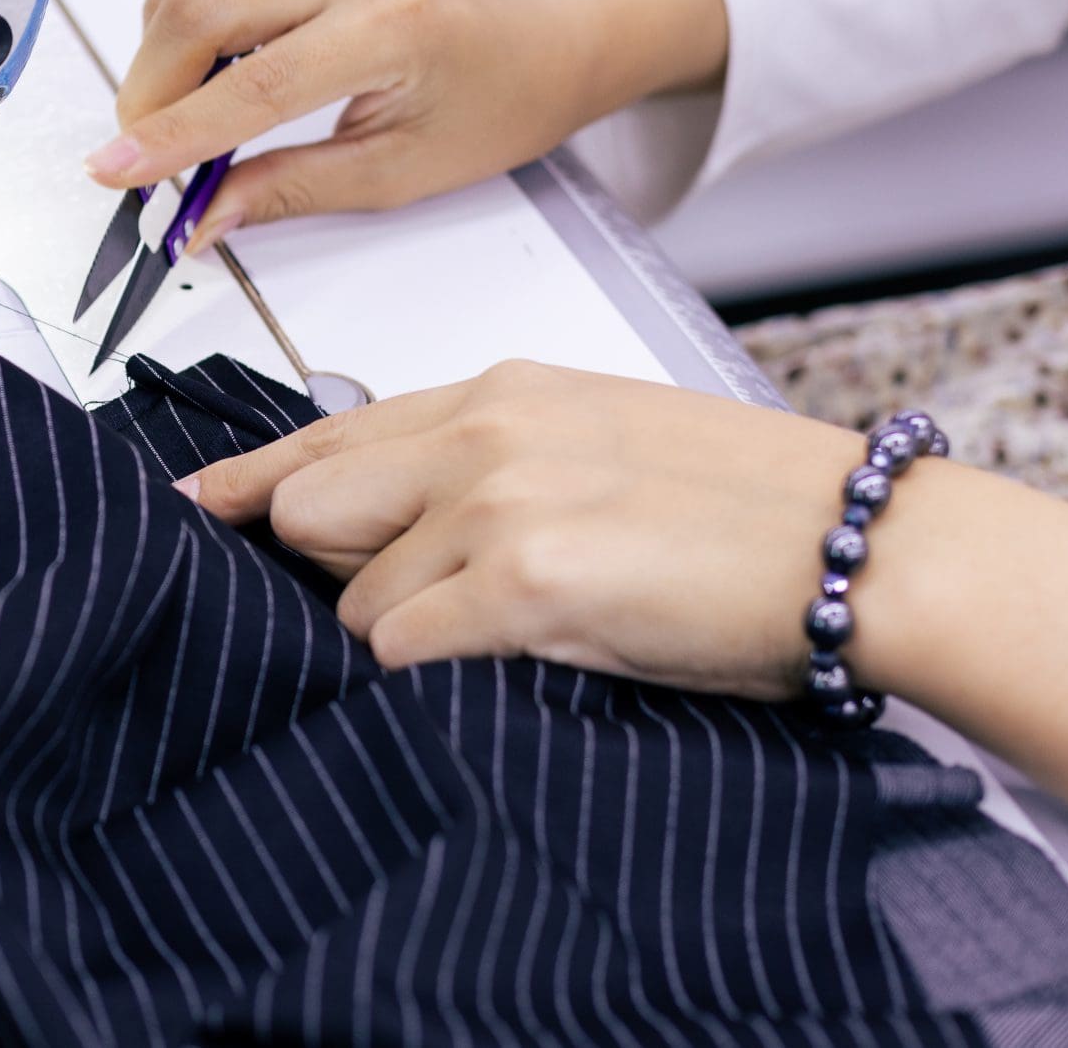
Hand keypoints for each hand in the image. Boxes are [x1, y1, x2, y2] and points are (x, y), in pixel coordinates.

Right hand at [82, 0, 727, 240]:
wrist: (544, 28)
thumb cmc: (500, 94)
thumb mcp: (403, 170)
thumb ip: (292, 189)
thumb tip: (203, 216)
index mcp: (389, 24)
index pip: (251, 86)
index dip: (172, 135)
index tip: (118, 171)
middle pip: (194, 13)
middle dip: (148, 94)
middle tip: (148, 157)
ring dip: (159, 52)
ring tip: (188, 109)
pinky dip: (179, 10)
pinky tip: (208, 58)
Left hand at [178, 361, 866, 700]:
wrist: (867, 545)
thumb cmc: (753, 505)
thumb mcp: (601, 436)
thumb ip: (487, 458)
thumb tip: (392, 511)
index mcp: (503, 391)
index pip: (331, 428)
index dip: (255, 477)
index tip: (199, 505)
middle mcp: (482, 435)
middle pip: (309, 505)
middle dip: (329, 569)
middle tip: (404, 604)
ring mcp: (496, 505)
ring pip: (354, 597)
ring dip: (400, 635)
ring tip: (502, 638)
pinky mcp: (522, 584)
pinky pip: (400, 647)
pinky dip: (428, 675)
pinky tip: (500, 666)